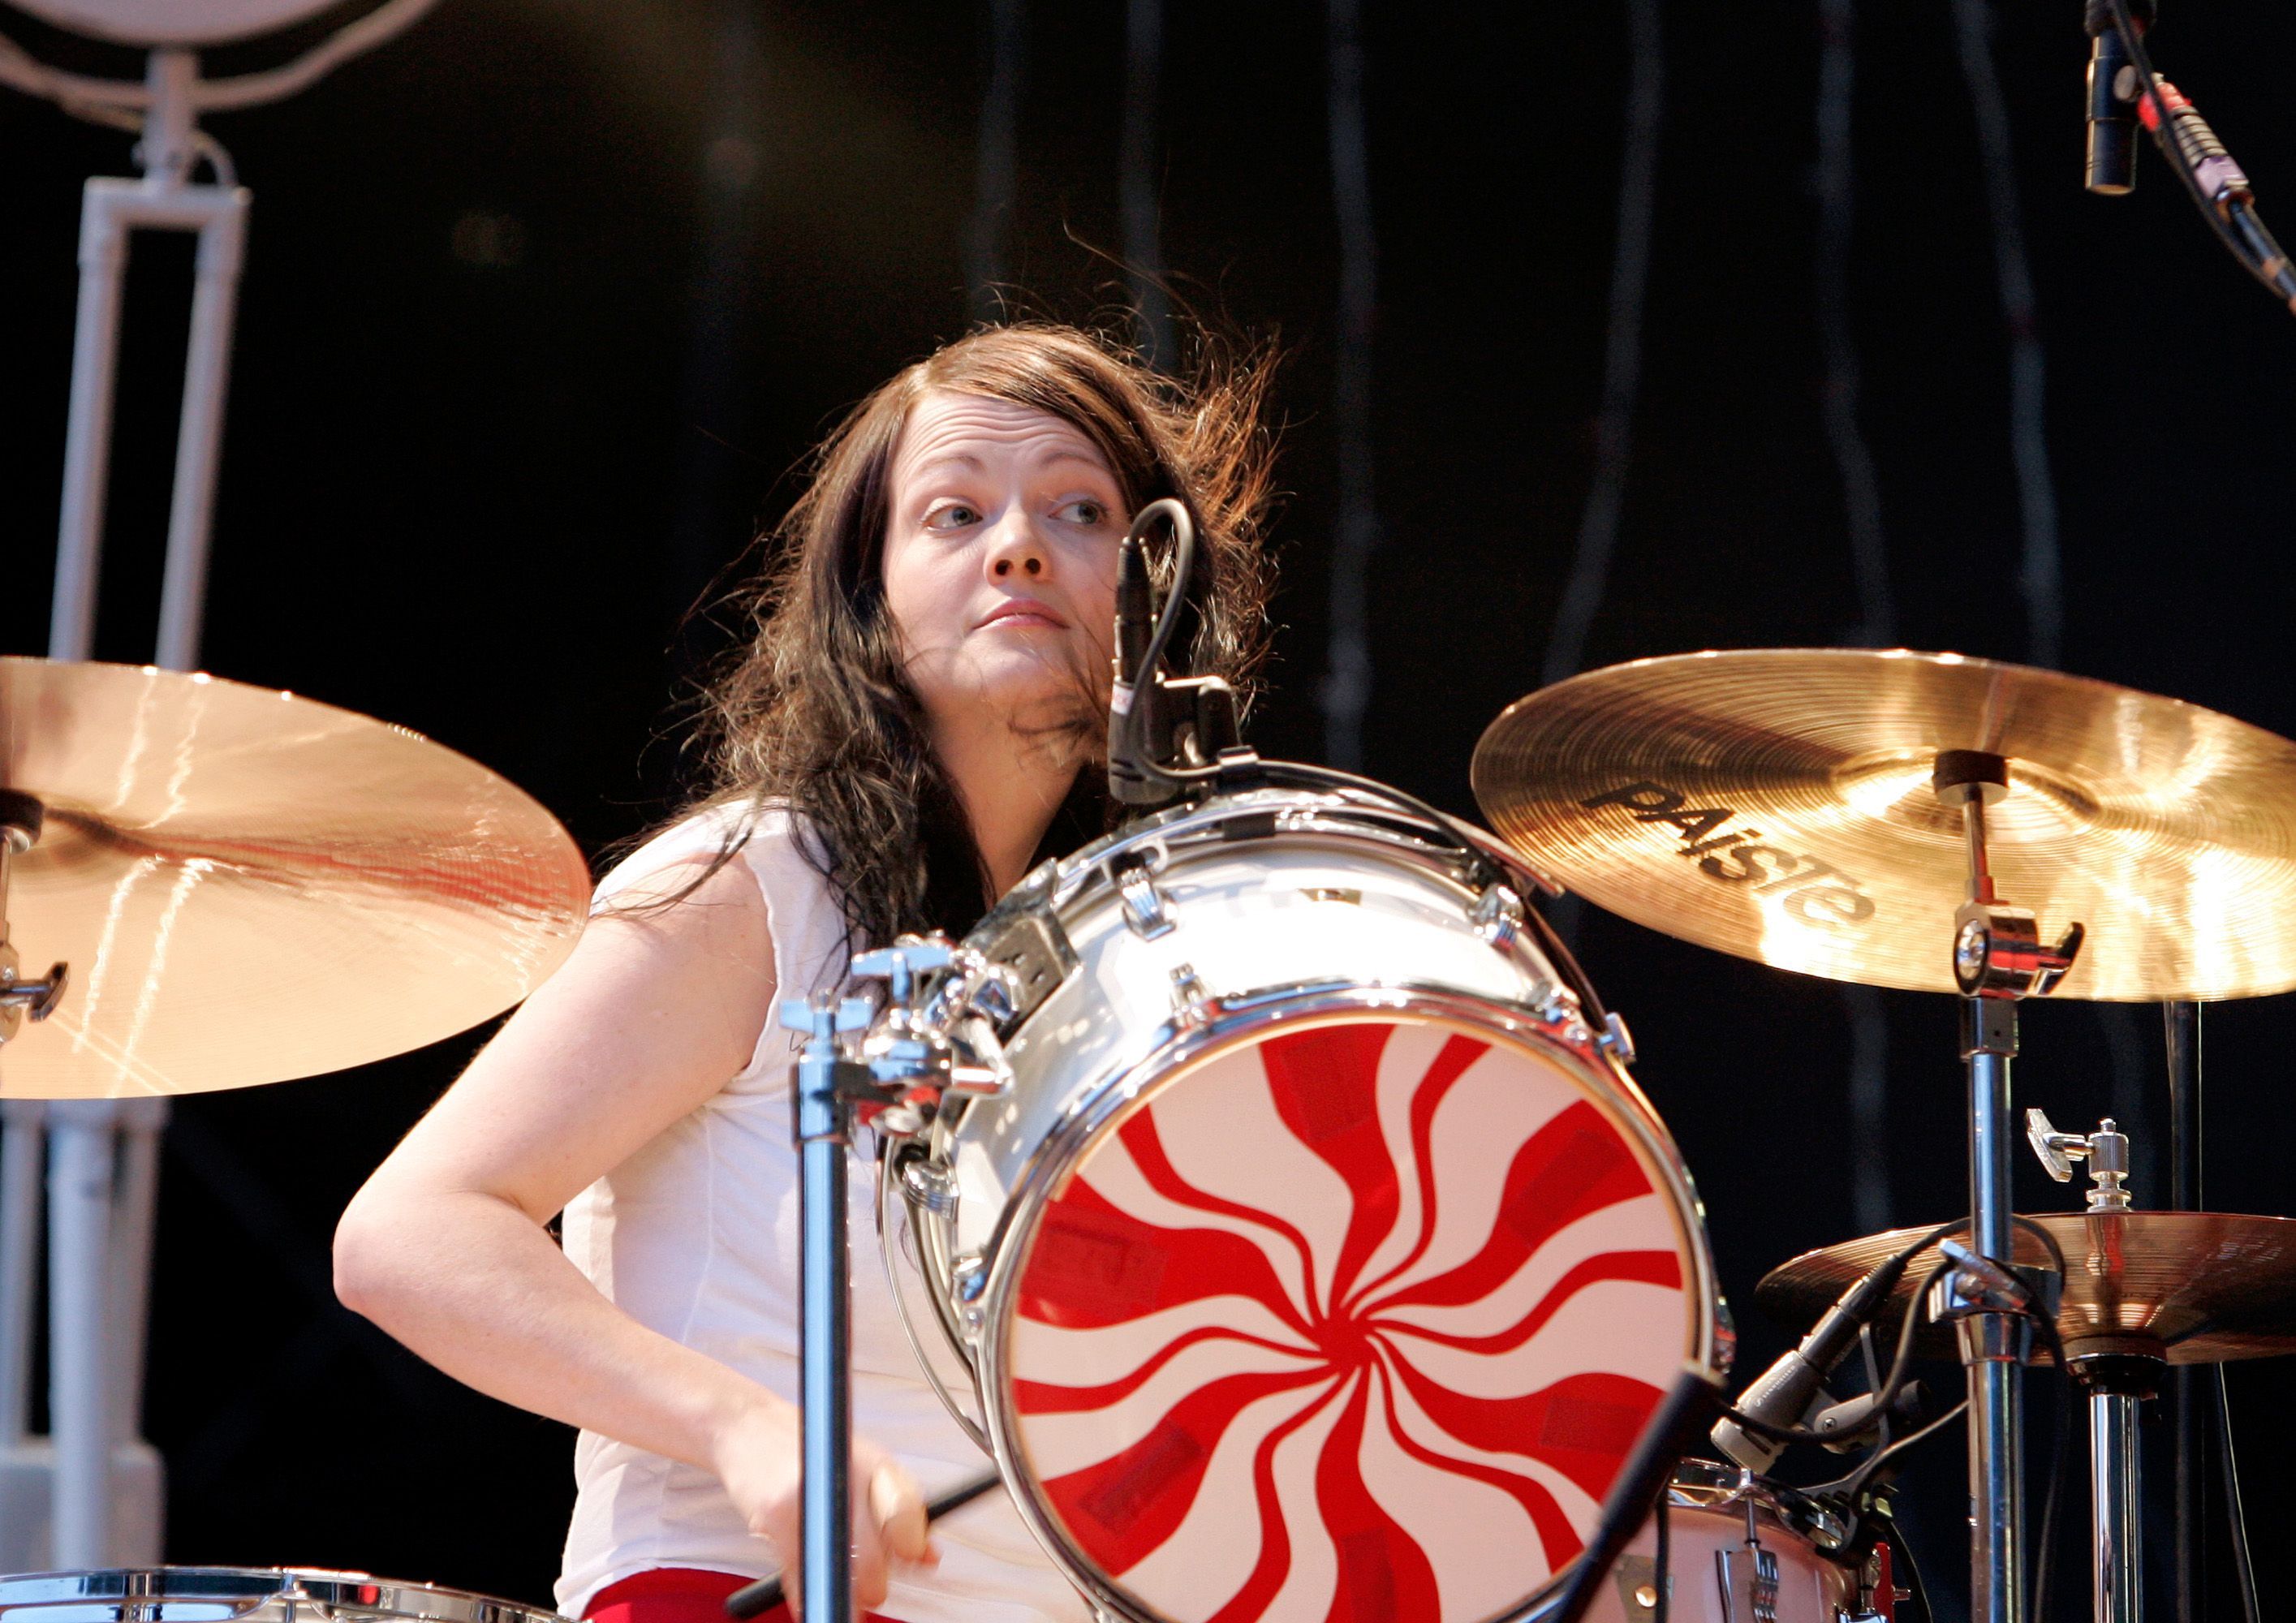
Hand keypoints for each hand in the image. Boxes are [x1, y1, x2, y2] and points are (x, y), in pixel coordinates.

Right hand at [709, 1395, 934, 1612]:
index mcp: (874, 1463)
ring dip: (845, 1593)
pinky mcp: (776, 1515)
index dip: (912, 1546)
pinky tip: (813, 1596)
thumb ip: (899, 1508)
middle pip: (873, 1553)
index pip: (906, 1511)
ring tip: (843, 1592)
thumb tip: (929, 1557)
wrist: (748, 1427)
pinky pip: (800, 1574)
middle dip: (875, 1582)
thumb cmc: (808, 1447)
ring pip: (838, 1568)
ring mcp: (809, 1496)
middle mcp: (845, 1477)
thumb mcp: (863, 1464)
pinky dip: (809, 1595)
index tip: (913, 1562)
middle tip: (871, 1588)